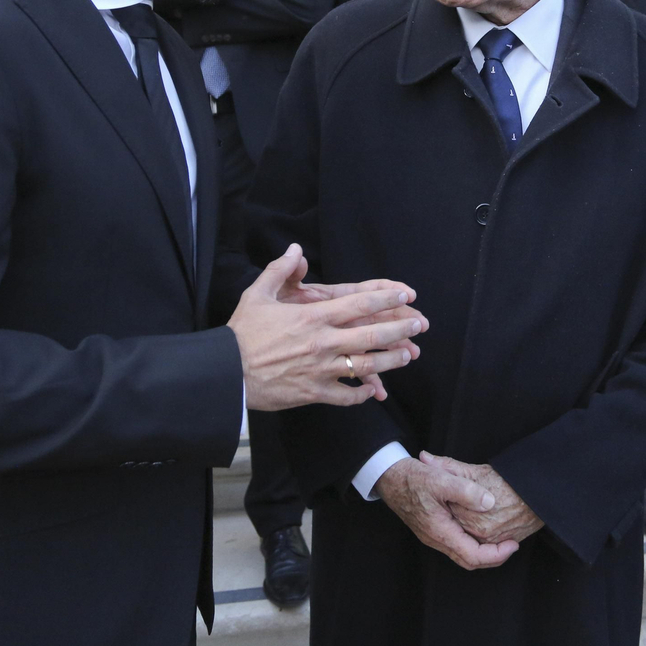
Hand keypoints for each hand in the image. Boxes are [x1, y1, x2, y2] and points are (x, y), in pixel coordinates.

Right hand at [228, 244, 426, 410]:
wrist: (225, 373)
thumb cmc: (241, 333)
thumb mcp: (258, 294)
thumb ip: (280, 270)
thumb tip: (296, 250)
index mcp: (313, 317)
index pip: (359, 303)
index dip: (386, 297)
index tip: (406, 294)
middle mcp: (323, 342)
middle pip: (371, 334)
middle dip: (400, 329)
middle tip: (419, 324)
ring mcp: (321, 369)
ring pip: (366, 366)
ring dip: (390, 360)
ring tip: (408, 355)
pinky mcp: (313, 393)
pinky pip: (346, 395)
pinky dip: (362, 394)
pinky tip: (373, 391)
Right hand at [374, 456, 520, 570]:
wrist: (389, 478)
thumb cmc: (413, 478)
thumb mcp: (441, 479)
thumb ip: (467, 491)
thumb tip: (489, 503)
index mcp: (440, 531)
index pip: (473, 556)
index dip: (496, 554)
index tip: (513, 544)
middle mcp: (436, 539)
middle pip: (469, 561)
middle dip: (493, 558)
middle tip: (511, 545)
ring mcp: (433, 536)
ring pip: (462, 554)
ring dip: (483, 552)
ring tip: (501, 540)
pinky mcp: (432, 529)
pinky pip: (456, 545)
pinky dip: (472, 543)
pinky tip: (481, 530)